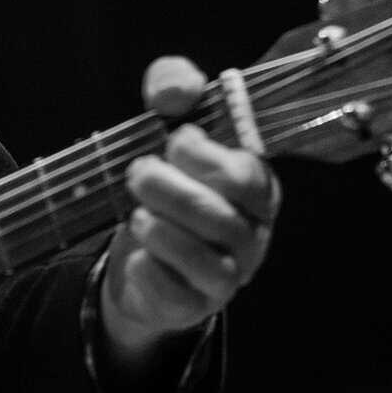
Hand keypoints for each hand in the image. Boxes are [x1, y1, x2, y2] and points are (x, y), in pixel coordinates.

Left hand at [100, 56, 280, 361]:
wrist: (142, 254)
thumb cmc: (167, 181)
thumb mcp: (166, 124)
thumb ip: (174, 87)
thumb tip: (174, 91)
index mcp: (255, 190)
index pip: (246, 176)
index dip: (204, 157)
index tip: (172, 141)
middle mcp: (251, 235)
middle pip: (222, 218)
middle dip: (171, 191)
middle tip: (136, 175)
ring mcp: (228, 276)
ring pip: (207, 261)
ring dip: (161, 232)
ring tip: (136, 215)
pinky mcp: (195, 306)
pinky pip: (177, 293)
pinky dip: (150, 271)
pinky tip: (137, 256)